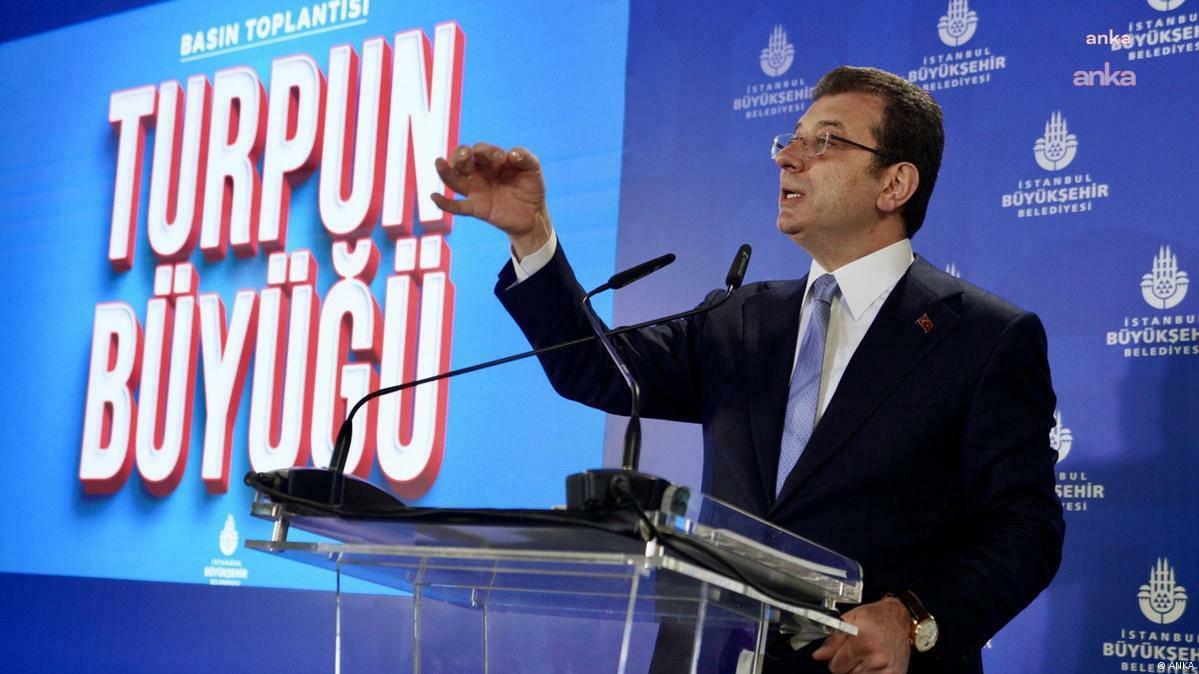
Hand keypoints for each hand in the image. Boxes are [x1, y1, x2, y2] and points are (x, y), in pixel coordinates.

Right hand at [431, 142, 551, 257]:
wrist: (534, 214)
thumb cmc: (530, 188)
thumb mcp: (533, 169)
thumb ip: (525, 157)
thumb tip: (511, 154)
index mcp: (491, 161)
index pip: (480, 151)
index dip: (486, 151)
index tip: (502, 158)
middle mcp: (479, 174)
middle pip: (461, 161)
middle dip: (460, 154)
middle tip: (466, 155)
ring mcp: (476, 191)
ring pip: (454, 179)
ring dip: (445, 171)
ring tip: (439, 162)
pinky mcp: (476, 208)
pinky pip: (457, 206)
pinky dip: (444, 203)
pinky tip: (434, 196)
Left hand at [811, 598, 911, 673]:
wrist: (900, 619)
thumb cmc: (875, 618)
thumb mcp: (849, 620)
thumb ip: (832, 640)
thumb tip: (819, 656)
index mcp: (863, 641)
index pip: (836, 666)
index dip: (835, 659)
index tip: (842, 652)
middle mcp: (876, 658)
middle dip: (847, 665)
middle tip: (856, 652)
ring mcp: (887, 669)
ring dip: (858, 671)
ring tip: (865, 657)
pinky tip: (873, 663)